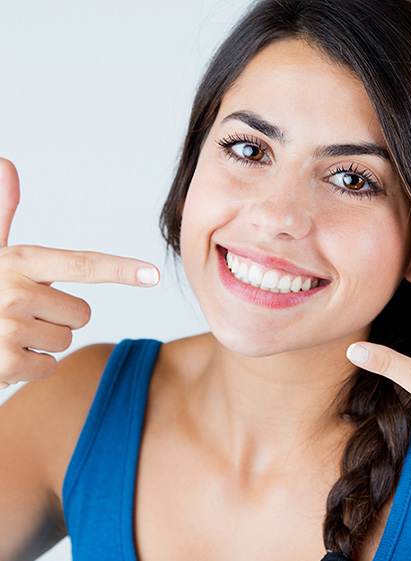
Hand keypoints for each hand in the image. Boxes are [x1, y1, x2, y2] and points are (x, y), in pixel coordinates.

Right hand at [0, 158, 159, 387]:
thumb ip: (3, 214)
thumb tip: (6, 164)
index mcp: (18, 261)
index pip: (82, 265)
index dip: (121, 270)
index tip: (153, 274)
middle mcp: (14, 291)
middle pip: (82, 313)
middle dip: (58, 319)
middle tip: (21, 315)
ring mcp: (7, 328)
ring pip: (66, 339)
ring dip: (42, 343)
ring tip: (8, 333)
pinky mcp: (3, 363)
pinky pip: (48, 366)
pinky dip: (31, 367)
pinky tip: (4, 354)